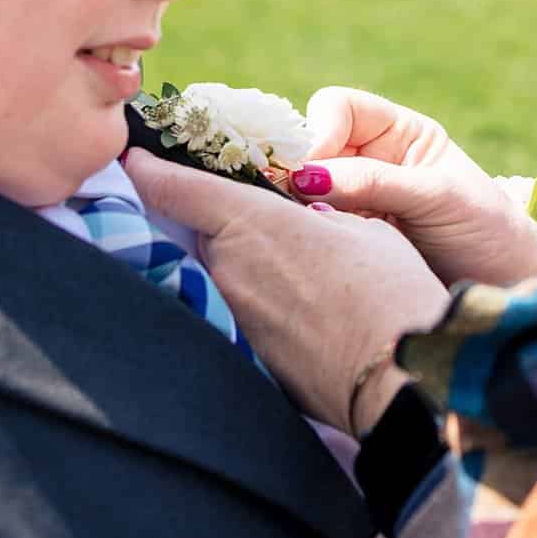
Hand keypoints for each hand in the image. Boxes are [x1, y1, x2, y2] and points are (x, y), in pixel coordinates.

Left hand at [123, 150, 448, 435]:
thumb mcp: (362, 229)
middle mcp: (226, 267)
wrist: (401, 378)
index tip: (136, 159)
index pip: (172, 187)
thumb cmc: (391, 291)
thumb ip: (315, 218)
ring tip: (294, 276)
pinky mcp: (244, 353)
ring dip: (243, 269)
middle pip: (201, 234)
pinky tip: (298, 313)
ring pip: (221, 276)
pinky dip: (258, 306)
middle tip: (260, 227)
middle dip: (220, 227)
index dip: (149, 169)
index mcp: (249, 220)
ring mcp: (230, 315)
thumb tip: (303, 222)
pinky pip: (239, 314)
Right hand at [292, 88, 536, 286]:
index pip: (337, 108)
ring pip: (300, 191)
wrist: (505, 284)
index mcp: (396, 131)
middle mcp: (367, 160)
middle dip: (299, 173)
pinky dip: (306, 236)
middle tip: (301, 205)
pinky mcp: (345, 241)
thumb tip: (304, 177)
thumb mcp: (437, 195)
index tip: (313, 173)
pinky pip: (310, 229)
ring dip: (299, 208)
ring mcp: (352, 201)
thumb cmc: (485, 227)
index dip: (319, 131)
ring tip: (314, 231)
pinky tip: (317, 249)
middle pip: (308, 148)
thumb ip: (374, 182)